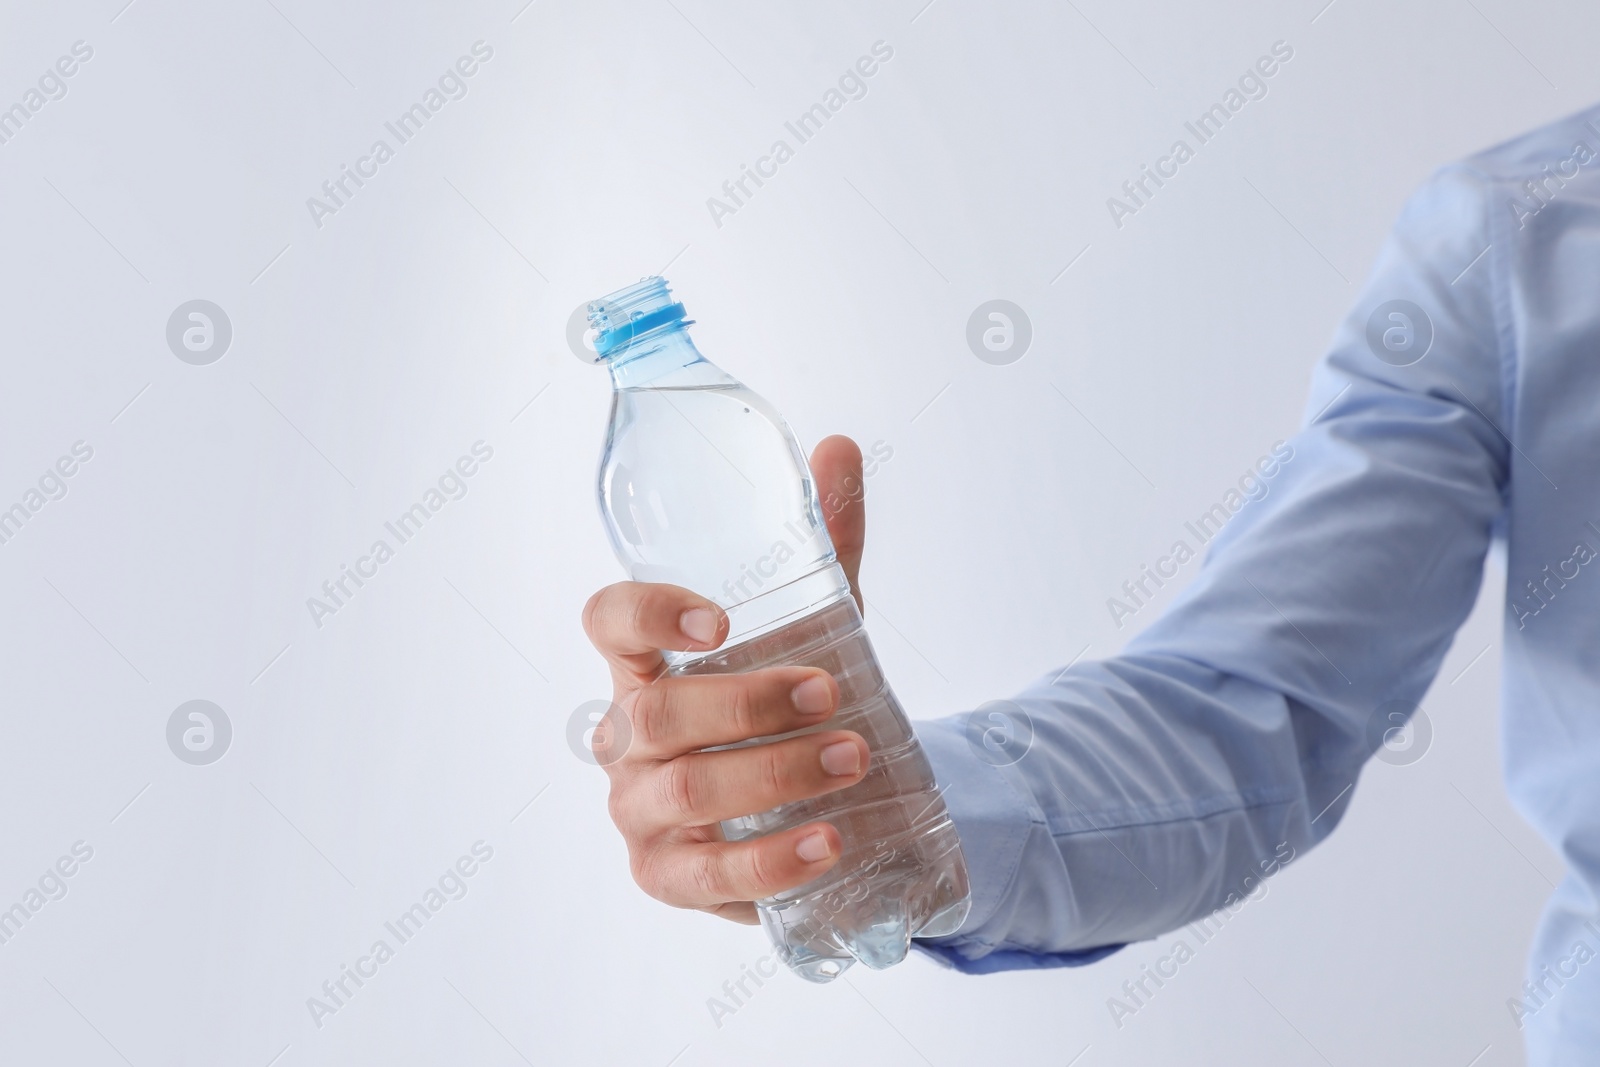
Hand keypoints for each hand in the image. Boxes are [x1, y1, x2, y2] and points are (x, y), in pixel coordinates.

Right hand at [581, 435, 869, 923]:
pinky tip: (827, 840)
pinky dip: (770, 860)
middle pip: (658, 715)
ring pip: (685, 792)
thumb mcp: (817, 620)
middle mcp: (627, 735)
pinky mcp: (669, 876)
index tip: (722, 617)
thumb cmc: (794, 697)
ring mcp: (640, 809)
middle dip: (748, 703)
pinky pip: (707, 877)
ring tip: (854, 757)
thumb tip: (839, 448)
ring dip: (774, 772)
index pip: (608, 623)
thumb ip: (825, 542)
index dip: (648, 614)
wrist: (819, 796)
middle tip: (831, 692)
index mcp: (646, 662)